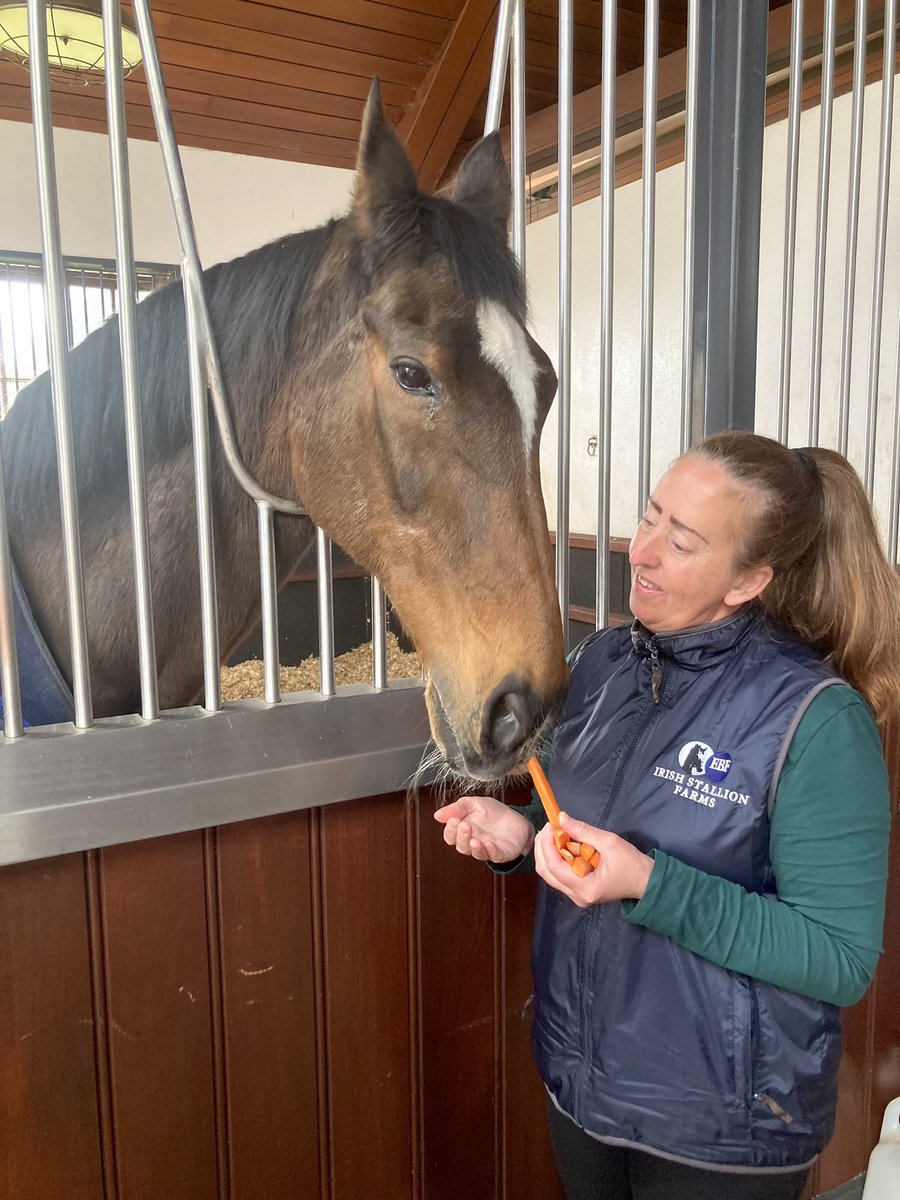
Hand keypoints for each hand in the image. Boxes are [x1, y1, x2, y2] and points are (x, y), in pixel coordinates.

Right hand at [434, 795, 535, 863]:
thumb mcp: (473, 804)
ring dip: (475, 848)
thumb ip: (457, 808)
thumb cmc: (492, 812)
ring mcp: (487, 850)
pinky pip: (495, 855)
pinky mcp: (502, 853)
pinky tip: (489, 843)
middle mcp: (473, 843)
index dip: (450, 830)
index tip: (453, 820)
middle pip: (462, 846)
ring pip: (477, 854)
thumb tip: (437, 815)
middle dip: (462, 837)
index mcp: (463, 831)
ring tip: (475, 840)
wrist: (516, 818)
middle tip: (465, 825)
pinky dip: (491, 850)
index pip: (451, 836)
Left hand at [534, 811, 653, 907]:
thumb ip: (583, 831)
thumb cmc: (631, 863)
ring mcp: (576, 896)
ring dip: (548, 852)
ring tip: (554, 833)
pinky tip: (561, 844)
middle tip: (549, 827)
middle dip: (543, 848)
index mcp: (585, 888)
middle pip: (546, 872)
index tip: (549, 825)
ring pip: (550, 874)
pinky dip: (556, 858)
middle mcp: (577, 896)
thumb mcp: (609, 842)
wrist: (645, 881)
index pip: (554, 867)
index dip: (547, 844)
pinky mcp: (578, 891)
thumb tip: (561, 818)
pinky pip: (559, 875)